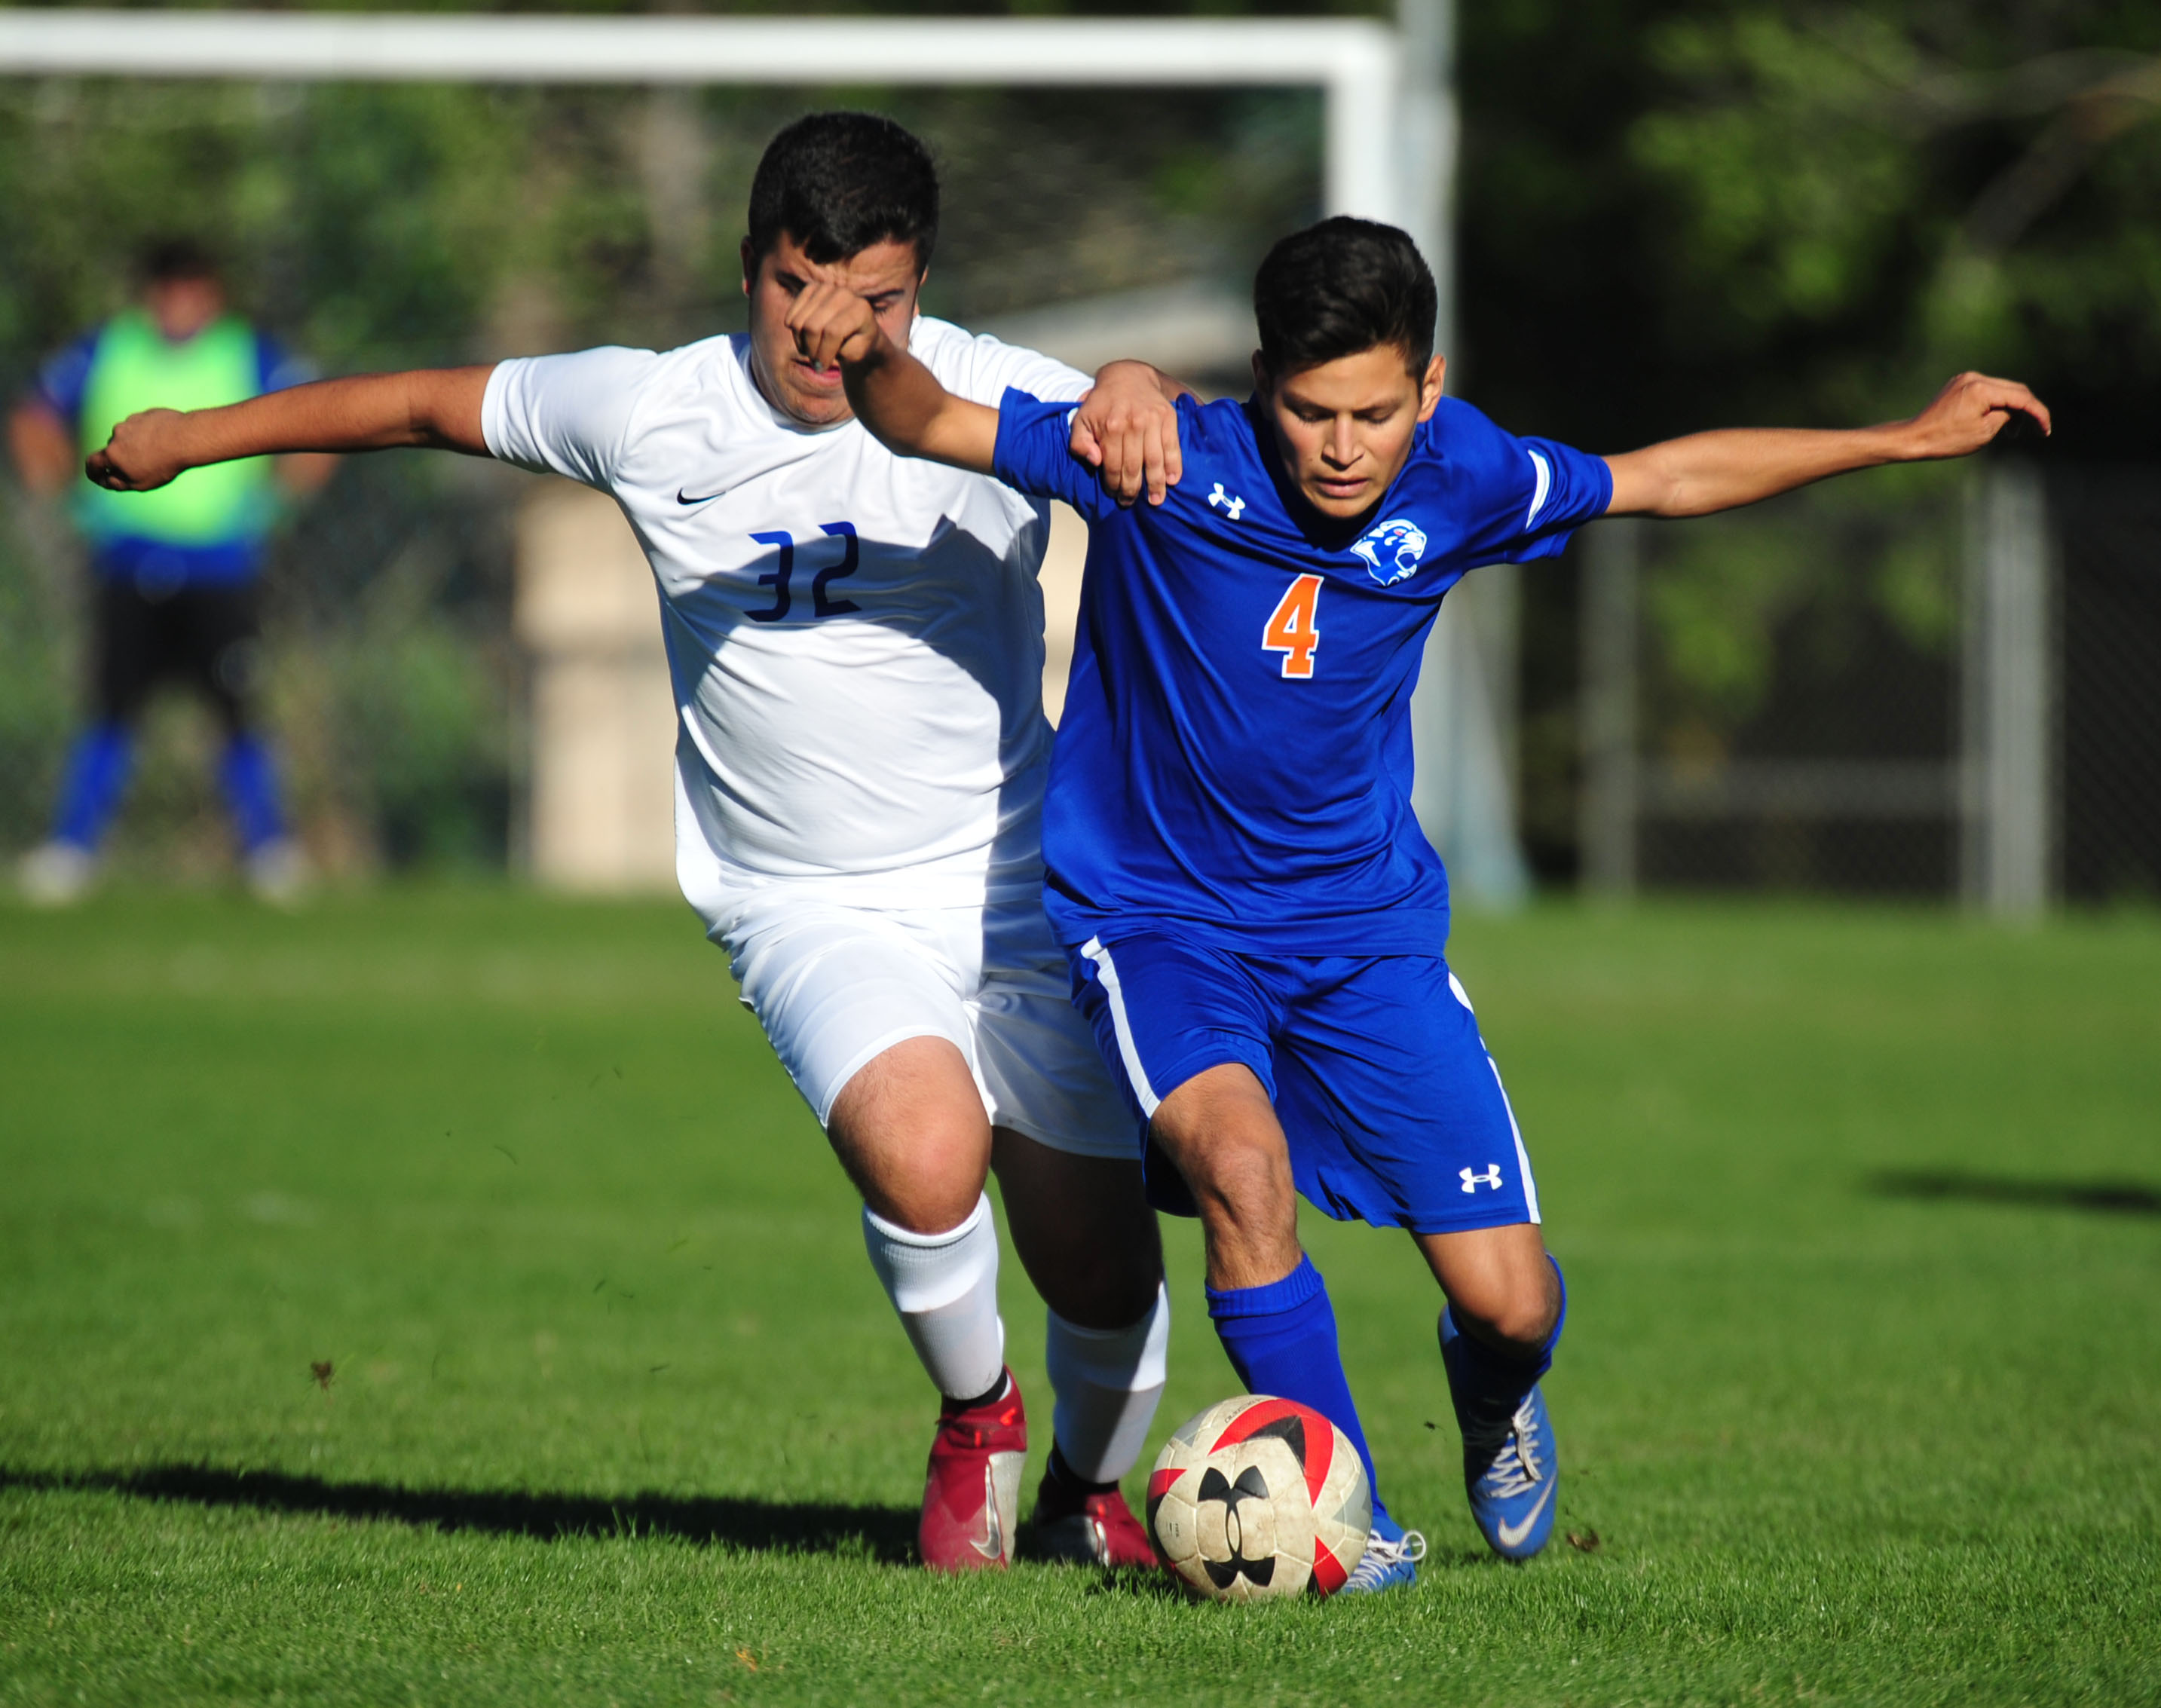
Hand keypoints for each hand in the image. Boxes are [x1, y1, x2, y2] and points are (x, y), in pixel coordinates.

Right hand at [86, 408, 192, 491]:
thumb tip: (108, 479)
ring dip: (138, 445)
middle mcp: (117, 434)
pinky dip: (150, 434)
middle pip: (114, 449)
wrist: (185, 439)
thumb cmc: (163, 465)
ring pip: (130, 436)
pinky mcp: (146, 414)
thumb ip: (119, 483)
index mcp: (111, 453)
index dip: (93, 472)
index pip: (93, 462)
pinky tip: (166, 441)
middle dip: (123, 458)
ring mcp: (131, 421)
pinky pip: (144, 426)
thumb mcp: (140, 483)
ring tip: (160, 453)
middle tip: (144, 467)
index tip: (99, 476)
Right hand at [785, 280, 885, 374]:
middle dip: (811, 350)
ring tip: (812, 351)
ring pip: (798, 322)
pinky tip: (806, 339)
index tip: (822, 368)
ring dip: (802, 344)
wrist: (856, 330)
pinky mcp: (811, 289)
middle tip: (816, 362)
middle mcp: (844, 294)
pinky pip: (791, 316)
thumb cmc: (857, 345)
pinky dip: (795, 333)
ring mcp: (826, 289)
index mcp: (860, 309)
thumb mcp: (856, 354)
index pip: (832, 331)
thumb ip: (843, 350)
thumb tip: (826, 342)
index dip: (824, 353)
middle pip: (812, 327)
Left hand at [1070, 360, 1183, 506]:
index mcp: (1111, 427)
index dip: (1113, 485)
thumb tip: (1095, 461)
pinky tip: (1172, 481)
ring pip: (1155, 461)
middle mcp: (1133, 424)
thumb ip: (1080, 442)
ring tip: (1156, 500)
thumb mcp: (1081, 419)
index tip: (1114, 494)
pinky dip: (1174, 466)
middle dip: (1132, 490)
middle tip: (1130, 502)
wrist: (1127, 376)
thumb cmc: (1101, 403)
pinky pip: (1172, 447)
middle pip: (1134, 467)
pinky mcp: (1168, 417)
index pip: (1113, 466)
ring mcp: (1153, 421)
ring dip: (1156, 485)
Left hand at [1898, 372, 2050, 460]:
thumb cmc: (1946, 439)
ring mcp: (1966, 378)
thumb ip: (2007, 415)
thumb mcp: (1985, 432)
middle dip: (2028, 410)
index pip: (2021, 397)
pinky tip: (1997, 420)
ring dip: (2012, 407)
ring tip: (2012, 432)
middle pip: (2014, 390)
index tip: (2046, 430)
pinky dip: (1997, 403)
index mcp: (1982, 389)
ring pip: (2002, 389)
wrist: (1914, 438)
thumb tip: (2015, 409)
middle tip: (2035, 430)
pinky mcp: (1959, 384)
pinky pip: (1987, 390)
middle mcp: (1975, 378)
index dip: (2038, 413)